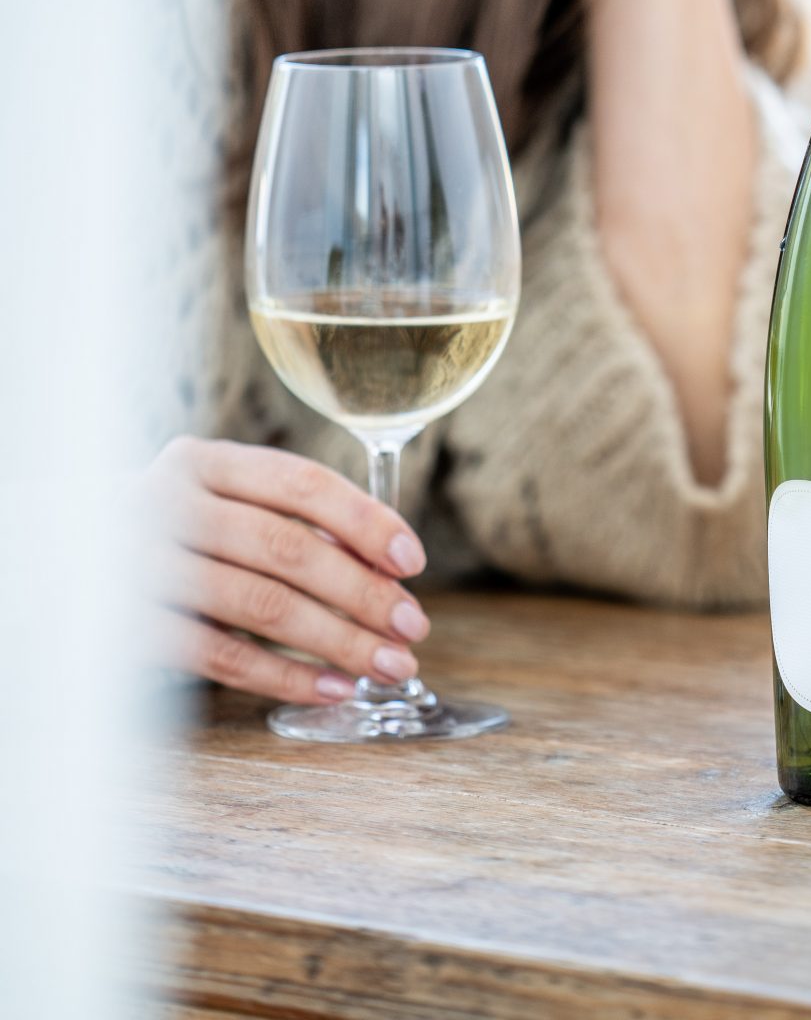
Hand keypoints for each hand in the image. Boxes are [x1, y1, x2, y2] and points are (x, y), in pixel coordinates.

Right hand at [141, 437, 430, 706]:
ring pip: (262, 605)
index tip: (412, 562)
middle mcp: (168, 504)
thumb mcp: (211, 504)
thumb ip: (280, 517)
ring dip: (338, 640)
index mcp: (202, 462)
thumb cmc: (164, 537)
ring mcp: (141, 565)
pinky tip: (332, 688)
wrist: (57, 568)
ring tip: (387, 665)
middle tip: (413, 627)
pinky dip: (286, 677)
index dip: (365, 522)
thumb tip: (383, 564)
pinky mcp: (127, 626)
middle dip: (362, 592)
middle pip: (288, 548)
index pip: (300, 483)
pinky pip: (222, 656)